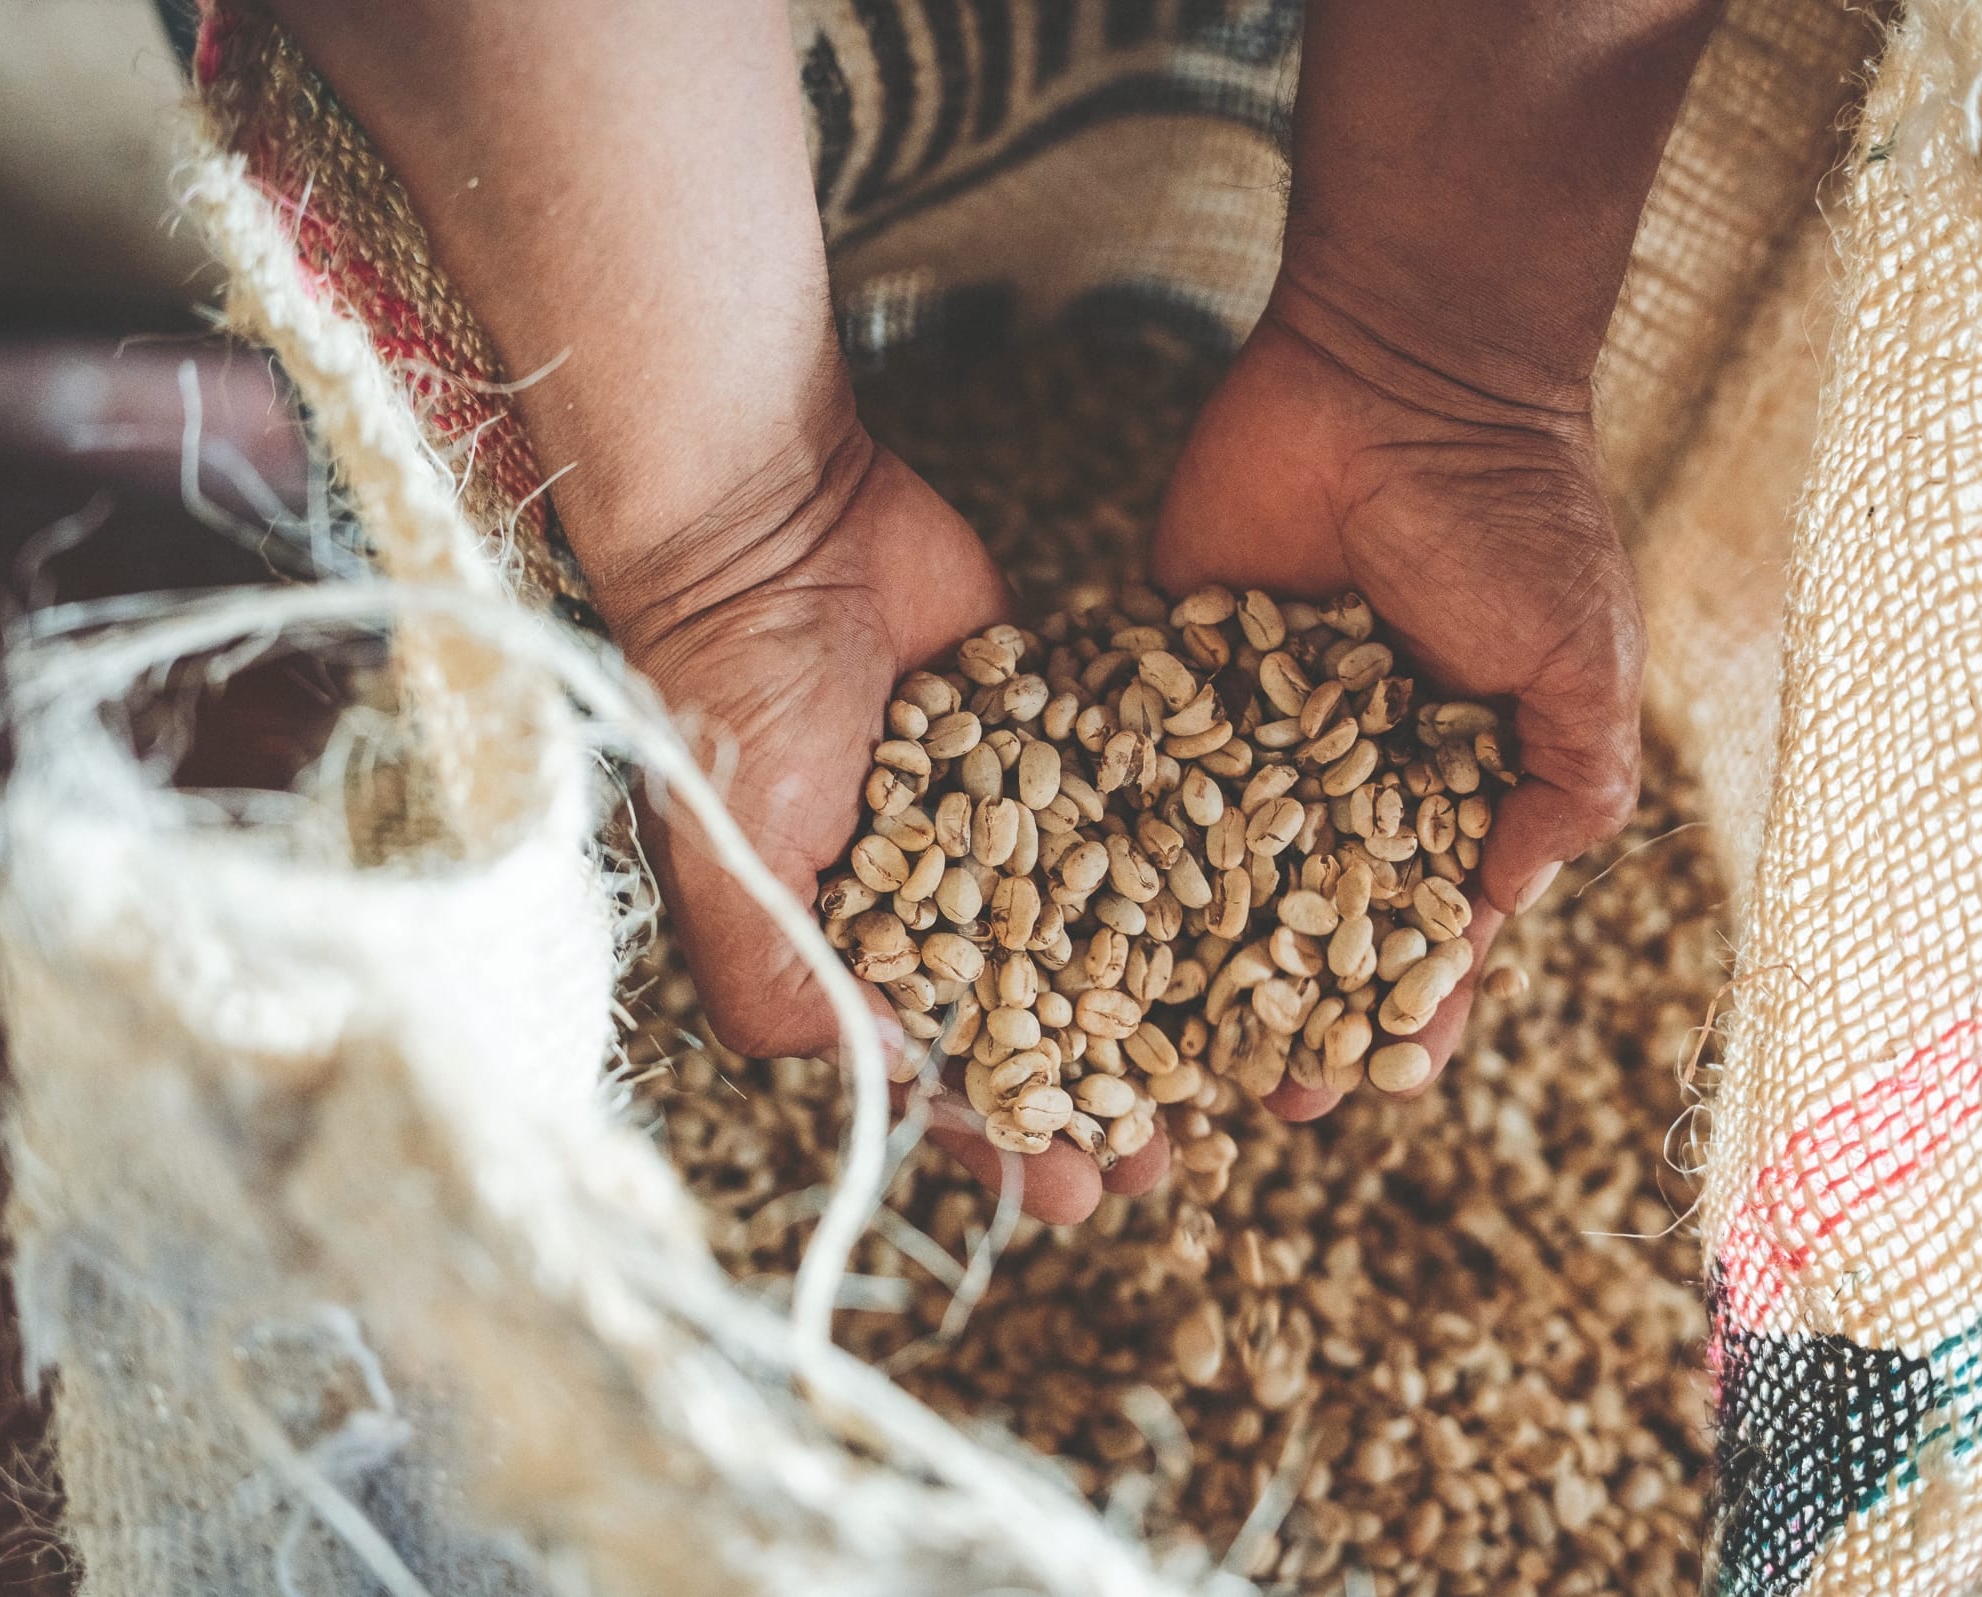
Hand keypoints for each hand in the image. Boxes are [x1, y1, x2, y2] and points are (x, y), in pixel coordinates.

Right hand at [592, 414, 1165, 1221]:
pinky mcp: (1058, 726)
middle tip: (1182, 1158)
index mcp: (851, 945)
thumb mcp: (740, 878)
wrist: (771, 530)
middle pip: (1039, 1014)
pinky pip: (1128, 805)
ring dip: (1161, 997)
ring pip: (1100, 922)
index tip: (1081, 1198)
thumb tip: (894, 1093)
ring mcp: (1003, 809)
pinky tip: (1254, 912)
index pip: (942, 1068)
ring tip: (1236, 1066)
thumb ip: (796, 994)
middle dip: (1105, 1091)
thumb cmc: (727, 711)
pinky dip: (1184, 860)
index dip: (1010, 1137)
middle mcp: (934, 889)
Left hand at [1153, 273, 1643, 1118]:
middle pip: (1301, 926)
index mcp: (1444, 786)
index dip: (1401, 1009)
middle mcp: (1339, 776)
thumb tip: (1508, 909)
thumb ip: (1565, 789)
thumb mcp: (1577, 663)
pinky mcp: (1162, 675)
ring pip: (1204, 872)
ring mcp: (1245, 730)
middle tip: (1242, 1107)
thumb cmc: (1511, 517)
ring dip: (1179, 967)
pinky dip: (1104, 843)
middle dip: (1276, 1018)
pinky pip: (1131, 770)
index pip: (1421, 929)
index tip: (1378, 1082)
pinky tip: (1064, 928)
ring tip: (1145, 1053)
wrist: (1400, 370)